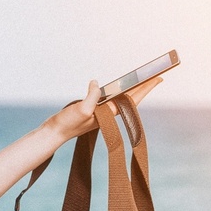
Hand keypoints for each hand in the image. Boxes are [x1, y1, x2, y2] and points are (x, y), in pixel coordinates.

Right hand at [43, 76, 167, 140]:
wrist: (53, 133)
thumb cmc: (67, 124)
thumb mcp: (81, 109)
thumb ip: (92, 97)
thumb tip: (96, 84)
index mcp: (108, 112)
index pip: (131, 98)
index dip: (145, 88)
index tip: (157, 79)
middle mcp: (107, 113)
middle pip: (130, 98)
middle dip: (144, 87)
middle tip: (156, 77)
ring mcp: (100, 112)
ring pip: (121, 98)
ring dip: (132, 90)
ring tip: (141, 81)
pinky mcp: (92, 111)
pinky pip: (108, 99)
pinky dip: (116, 92)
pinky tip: (116, 88)